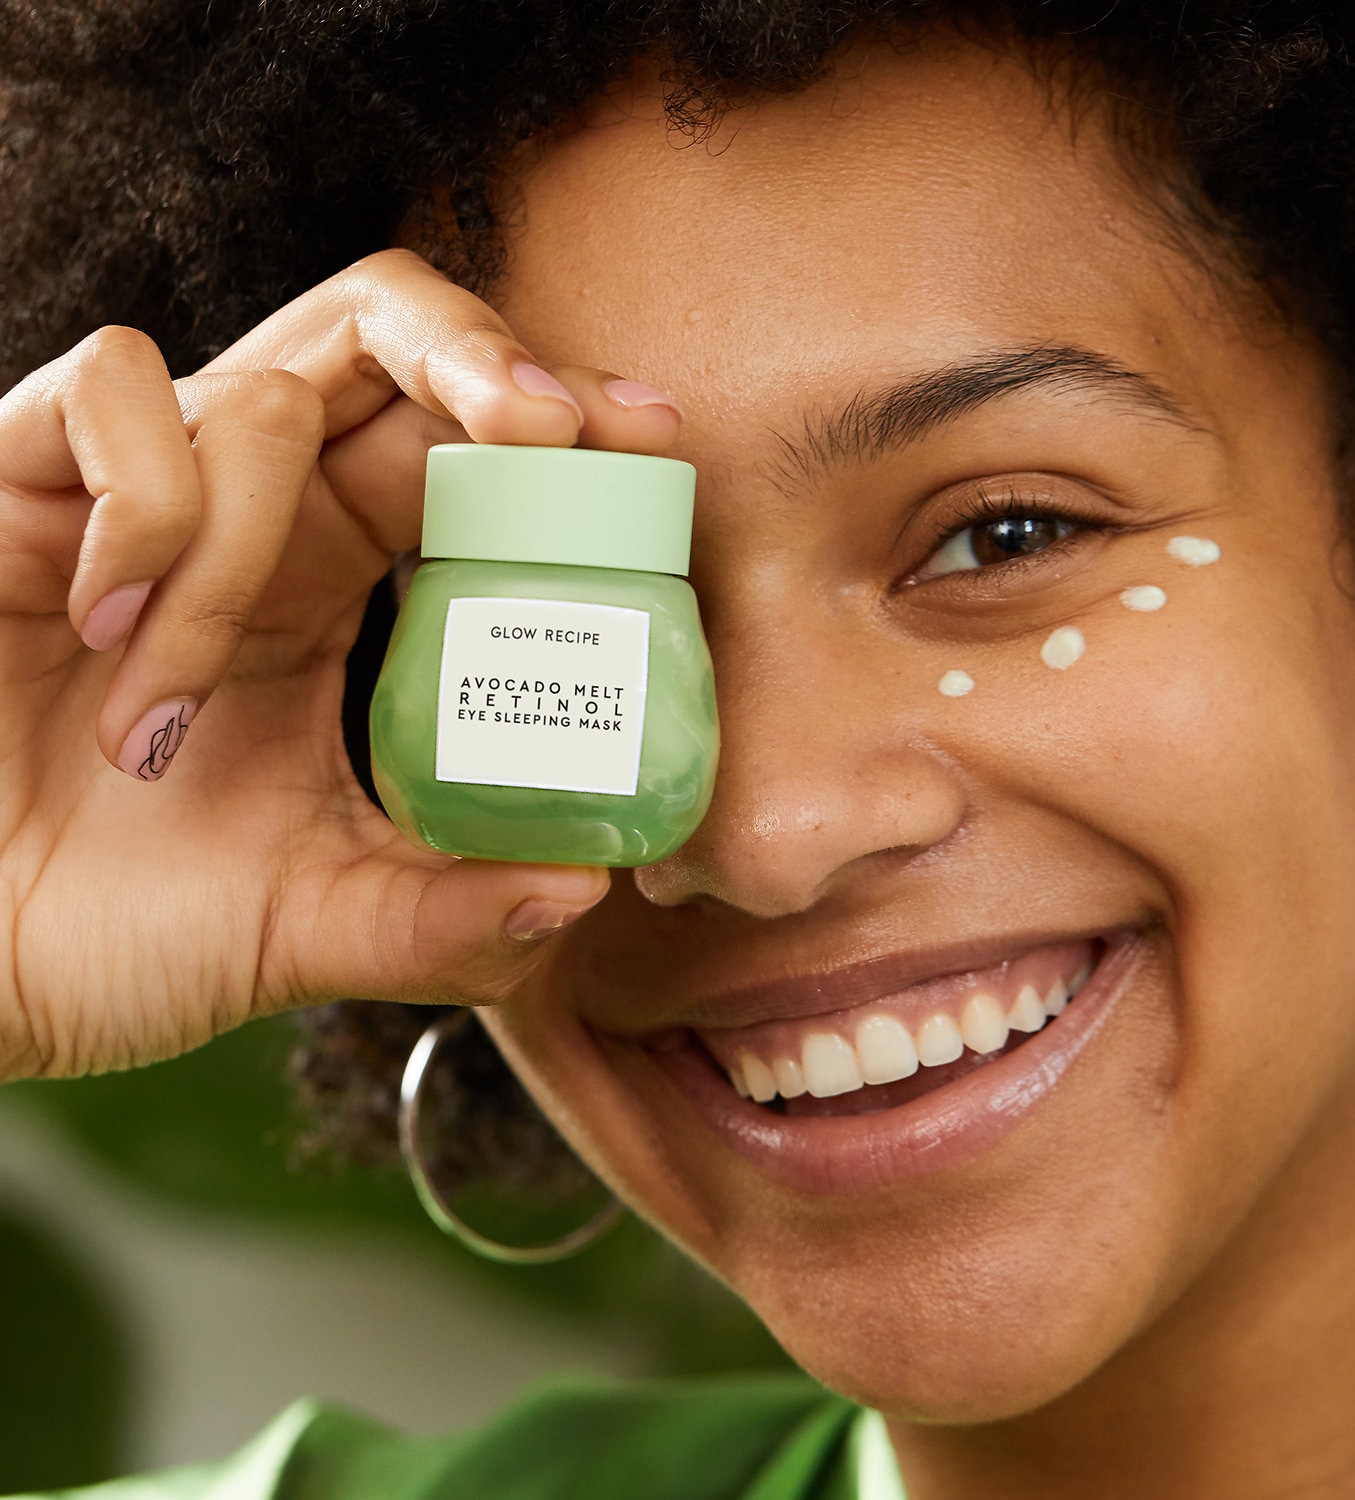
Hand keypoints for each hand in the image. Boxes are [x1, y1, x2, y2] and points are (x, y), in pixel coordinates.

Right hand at [0, 249, 682, 1080]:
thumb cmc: (110, 932)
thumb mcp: (312, 928)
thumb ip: (450, 918)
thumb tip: (592, 883)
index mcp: (342, 600)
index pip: (469, 459)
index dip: (562, 429)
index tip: (653, 439)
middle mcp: (262, 523)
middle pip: (389, 345)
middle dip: (482, 361)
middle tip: (551, 423)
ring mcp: (145, 491)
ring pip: (264, 395)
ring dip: (239, 553)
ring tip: (165, 708)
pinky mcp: (23, 475)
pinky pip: (114, 398)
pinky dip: (138, 511)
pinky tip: (102, 622)